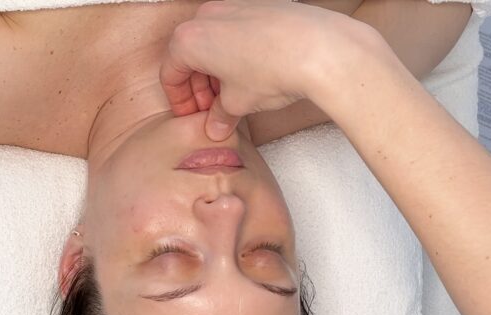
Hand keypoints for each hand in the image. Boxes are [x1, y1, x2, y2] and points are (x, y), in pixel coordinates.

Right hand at [160, 0, 370, 140]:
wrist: (320, 47)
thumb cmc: (271, 70)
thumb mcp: (238, 102)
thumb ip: (220, 115)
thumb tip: (216, 126)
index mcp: (189, 39)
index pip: (171, 73)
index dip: (179, 101)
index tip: (190, 116)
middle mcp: (207, 16)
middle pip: (190, 56)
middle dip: (199, 88)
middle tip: (211, 112)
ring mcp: (233, 7)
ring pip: (213, 43)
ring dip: (217, 73)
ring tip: (233, 99)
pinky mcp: (258, 7)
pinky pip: (236, 33)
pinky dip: (236, 56)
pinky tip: (252, 78)